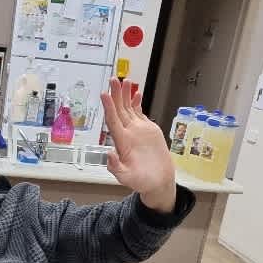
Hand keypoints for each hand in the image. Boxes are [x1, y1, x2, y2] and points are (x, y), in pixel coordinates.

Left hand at [101, 78, 175, 212]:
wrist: (158, 182)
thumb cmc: (142, 182)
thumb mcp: (127, 178)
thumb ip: (116, 168)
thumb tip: (109, 154)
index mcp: (122, 142)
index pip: (113, 121)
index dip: (109, 108)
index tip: (104, 94)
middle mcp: (127, 133)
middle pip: (119, 110)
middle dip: (116, 95)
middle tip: (113, 79)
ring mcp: (137, 131)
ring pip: (128, 109)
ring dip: (125, 95)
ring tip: (124, 80)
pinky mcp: (147, 130)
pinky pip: (139, 113)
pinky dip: (136, 103)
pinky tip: (135, 93)